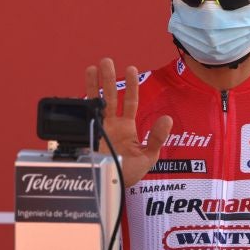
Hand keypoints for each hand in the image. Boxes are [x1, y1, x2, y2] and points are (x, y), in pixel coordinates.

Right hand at [85, 58, 171, 187]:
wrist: (111, 188)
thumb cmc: (130, 175)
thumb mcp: (148, 157)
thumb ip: (157, 138)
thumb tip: (167, 119)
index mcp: (126, 128)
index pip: (129, 101)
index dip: (130, 85)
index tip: (130, 68)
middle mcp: (111, 125)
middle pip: (109, 96)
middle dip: (108, 78)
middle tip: (106, 60)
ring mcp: (98, 129)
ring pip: (95, 102)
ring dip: (93, 85)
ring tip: (92, 68)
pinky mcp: (87, 135)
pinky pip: (84, 117)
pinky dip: (82, 105)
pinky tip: (81, 94)